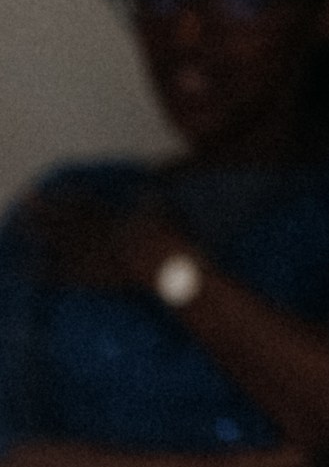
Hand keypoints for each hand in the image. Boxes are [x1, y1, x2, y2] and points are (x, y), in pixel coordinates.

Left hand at [24, 186, 188, 289]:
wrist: (161, 271)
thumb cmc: (165, 240)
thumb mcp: (162, 212)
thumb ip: (150, 200)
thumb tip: (145, 190)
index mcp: (112, 218)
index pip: (86, 204)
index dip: (69, 196)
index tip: (55, 189)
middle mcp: (96, 234)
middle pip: (66, 220)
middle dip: (46, 210)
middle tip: (28, 200)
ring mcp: (90, 255)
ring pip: (59, 242)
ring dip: (42, 234)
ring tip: (26, 228)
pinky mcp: (89, 276)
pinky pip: (63, 274)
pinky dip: (47, 272)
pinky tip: (33, 269)